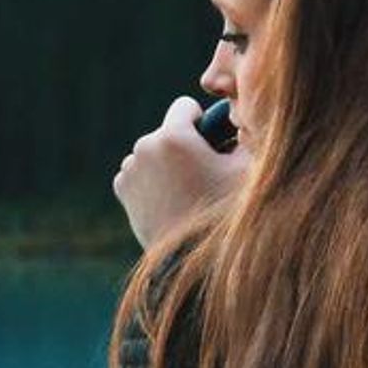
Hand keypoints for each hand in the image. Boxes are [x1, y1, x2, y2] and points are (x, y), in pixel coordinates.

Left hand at [114, 96, 253, 250]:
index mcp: (174, 136)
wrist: (191, 260)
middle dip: (183, 146)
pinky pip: (139, 172)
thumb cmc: (224, 215)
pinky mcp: (123, 189)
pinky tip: (169, 200)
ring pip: (152, 152)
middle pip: (168, 132)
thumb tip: (239, 123)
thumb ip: (243, 139)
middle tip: (202, 174)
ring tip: (186, 190)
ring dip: (166, 163)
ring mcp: (130, 168)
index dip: (202, 121)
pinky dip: (152, 180)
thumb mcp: (245, 172)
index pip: (185, 106)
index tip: (210, 140)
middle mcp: (145, 147)